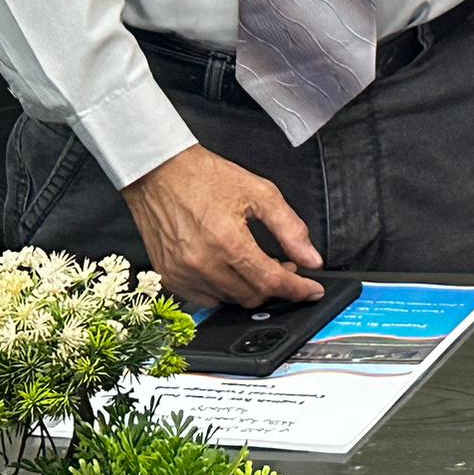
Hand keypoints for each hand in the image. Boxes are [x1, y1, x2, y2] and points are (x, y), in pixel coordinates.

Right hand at [121, 145, 323, 307]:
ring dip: (251, 289)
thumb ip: (290, 228)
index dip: (297, 290)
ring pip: (229, 300)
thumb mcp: (261, 193)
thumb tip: (312, 258)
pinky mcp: (169, 277)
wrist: (160, 174)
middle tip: (286, 265)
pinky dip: (225, 290)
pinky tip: (232, 269)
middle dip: (276, 286)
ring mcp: (182, 274)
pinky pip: (205, 299)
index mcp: (228, 241)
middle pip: (251, 295)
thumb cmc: (207, 178)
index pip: (270, 281)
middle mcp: (202, 264)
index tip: (313, 291)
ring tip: (259, 263)